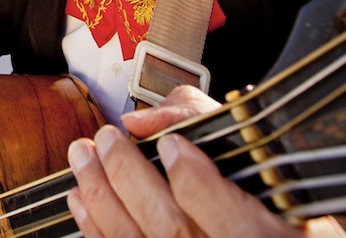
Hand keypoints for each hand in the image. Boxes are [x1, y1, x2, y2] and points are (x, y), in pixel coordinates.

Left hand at [66, 85, 301, 236]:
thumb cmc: (245, 177)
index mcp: (264, 233)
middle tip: (107, 137)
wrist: (243, 221)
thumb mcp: (239, 141)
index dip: (197, 182)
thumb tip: (144, 122)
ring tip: (84, 155)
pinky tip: (80, 197)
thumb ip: (196, 119)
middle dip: (129, 176)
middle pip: (172, 229)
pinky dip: (93, 226)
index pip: (235, 222)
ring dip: (101, 195)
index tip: (172, 145)